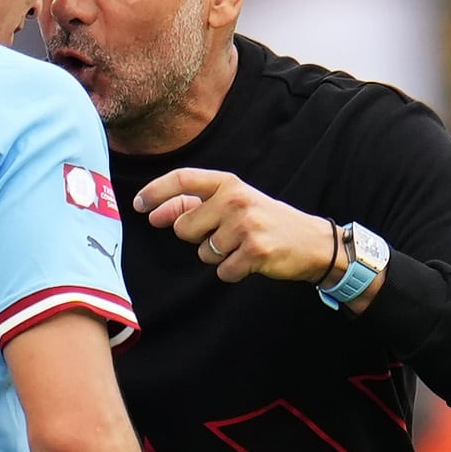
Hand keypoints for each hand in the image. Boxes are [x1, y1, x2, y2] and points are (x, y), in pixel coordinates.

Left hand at [134, 168, 338, 285]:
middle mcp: (235, 199)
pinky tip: (251, 261)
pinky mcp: (254, 251)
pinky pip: (222, 271)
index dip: (156, 192)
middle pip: (185, 227)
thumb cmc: (267, 221)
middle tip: (226, 236)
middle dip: (197, 238)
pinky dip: (232, 272)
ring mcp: (245, 225)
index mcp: (229, 183)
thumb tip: (157, 213)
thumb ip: (195, 206)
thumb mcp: (234, 204)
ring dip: (218, 257)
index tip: (138, 205)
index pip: (182, 179)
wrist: (312, 241)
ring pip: (203, 253)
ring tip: (242, 247)